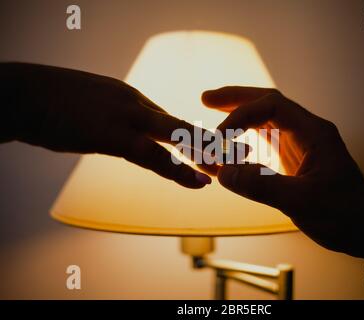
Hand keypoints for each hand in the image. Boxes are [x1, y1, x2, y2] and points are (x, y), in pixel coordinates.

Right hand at [3, 63, 220, 187]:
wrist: (21, 94)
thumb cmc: (53, 103)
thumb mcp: (93, 107)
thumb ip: (116, 119)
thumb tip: (128, 134)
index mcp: (131, 99)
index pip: (172, 121)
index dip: (198, 137)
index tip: (221, 149)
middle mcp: (135, 104)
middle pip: (184, 125)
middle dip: (214, 142)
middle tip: (244, 154)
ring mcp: (124, 118)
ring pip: (177, 137)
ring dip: (207, 155)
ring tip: (234, 169)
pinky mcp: (110, 134)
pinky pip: (152, 155)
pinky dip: (178, 169)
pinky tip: (199, 181)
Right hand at [202, 86, 363, 259]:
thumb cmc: (345, 215)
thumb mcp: (303, 202)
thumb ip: (262, 186)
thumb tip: (224, 173)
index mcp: (315, 133)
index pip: (273, 106)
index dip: (242, 115)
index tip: (220, 135)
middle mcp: (307, 132)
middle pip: (268, 103)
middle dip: (236, 99)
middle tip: (206, 98)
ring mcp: (301, 145)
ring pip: (266, 119)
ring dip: (239, 113)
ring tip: (212, 108)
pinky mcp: (294, 159)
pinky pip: (266, 140)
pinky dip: (245, 136)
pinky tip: (231, 139)